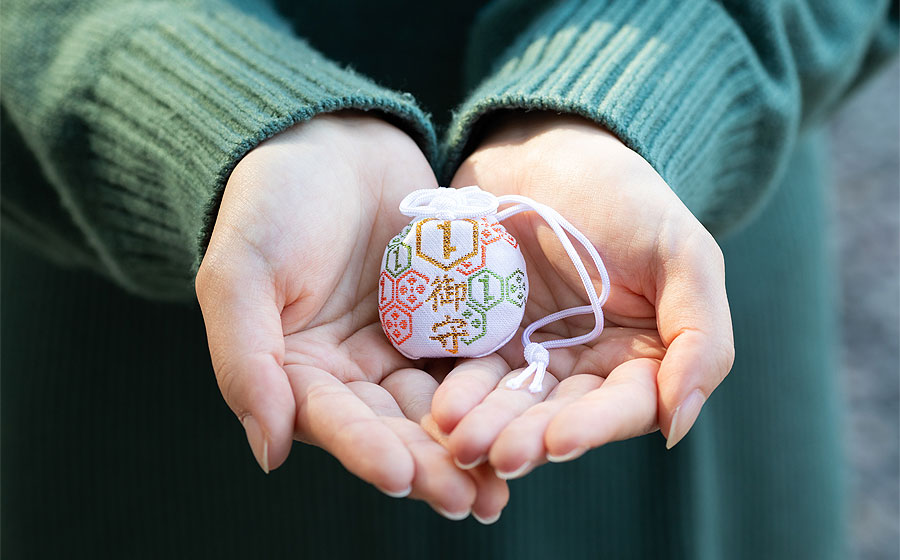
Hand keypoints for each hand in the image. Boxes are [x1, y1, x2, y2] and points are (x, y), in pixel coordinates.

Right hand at [196, 112, 507, 520]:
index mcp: (297, 369)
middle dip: (430, 464)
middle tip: (471, 501)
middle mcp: (351, 369)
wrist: (332, 139)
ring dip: (470, 444)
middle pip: (393, 426)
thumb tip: (268, 452)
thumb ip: (245, 360)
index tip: (404, 478)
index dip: (367, 451)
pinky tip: (527, 418)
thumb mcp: (241, 271)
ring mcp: (400, 344)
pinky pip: (470, 357)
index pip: (333, 421)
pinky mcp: (443, 317)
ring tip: (504, 484)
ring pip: (437, 405)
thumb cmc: (273, 199)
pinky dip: (495, 390)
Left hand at [431, 113, 733, 477]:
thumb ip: (700, 335)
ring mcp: (530, 355)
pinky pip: (469, 370)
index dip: (594, 427)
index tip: (558, 443)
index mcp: (643, 356)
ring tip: (457, 438)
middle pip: (560, 414)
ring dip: (486, 424)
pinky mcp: (482, 338)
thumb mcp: (681, 251)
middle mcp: (586, 367)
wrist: (544, 149)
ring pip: (510, 402)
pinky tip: (437, 406)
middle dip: (527, 436)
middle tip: (493, 453)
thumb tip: (678, 424)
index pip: (625, 405)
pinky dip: (456, 390)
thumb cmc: (622, 194)